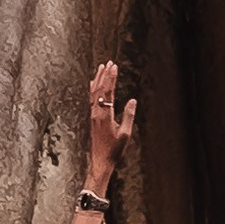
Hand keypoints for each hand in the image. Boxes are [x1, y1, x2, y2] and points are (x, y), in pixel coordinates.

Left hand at [86, 59, 136, 184]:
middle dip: (104, 75)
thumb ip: (129, 116)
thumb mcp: (125, 134)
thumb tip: (132, 101)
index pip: (108, 92)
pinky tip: (93, 83)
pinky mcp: (92, 118)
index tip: (114, 66)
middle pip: (100, 89)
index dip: (111, 78)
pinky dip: (93, 88)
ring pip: (94, 93)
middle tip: (109, 62)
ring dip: (98, 79)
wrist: (100, 160)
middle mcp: (96, 113)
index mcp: (105, 115)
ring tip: (101, 67)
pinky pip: (91, 99)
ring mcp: (93, 115)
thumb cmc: (114, 150)